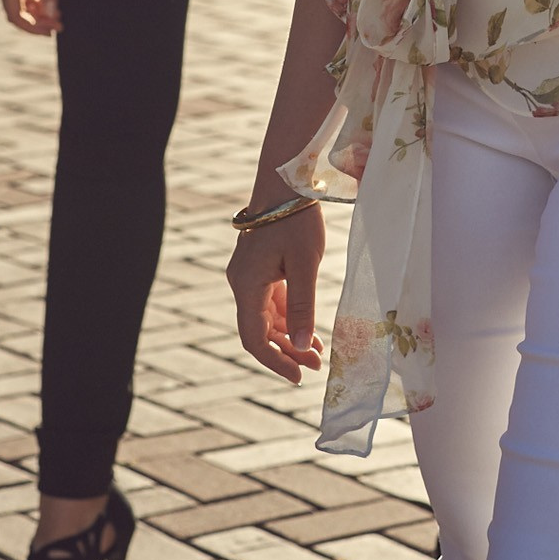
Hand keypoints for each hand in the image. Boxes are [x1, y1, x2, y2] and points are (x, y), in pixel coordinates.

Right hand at [0, 0, 59, 33]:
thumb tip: (52, 14)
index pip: (15, 14)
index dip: (34, 27)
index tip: (54, 29)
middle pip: (14, 10)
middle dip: (36, 21)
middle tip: (59, 25)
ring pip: (16, 2)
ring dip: (35, 11)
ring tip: (57, 15)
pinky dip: (31, 0)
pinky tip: (47, 2)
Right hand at [227, 204, 325, 384]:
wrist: (287, 182)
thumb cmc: (296, 219)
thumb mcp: (305, 263)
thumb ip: (303, 305)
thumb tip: (303, 345)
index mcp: (246, 284)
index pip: (254, 338)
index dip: (274, 361)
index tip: (298, 377)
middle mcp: (242, 283)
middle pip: (260, 331)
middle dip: (286, 351)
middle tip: (315, 366)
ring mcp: (249, 275)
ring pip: (266, 318)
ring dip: (289, 336)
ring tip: (316, 353)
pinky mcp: (261, 268)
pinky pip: (271, 302)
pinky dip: (288, 318)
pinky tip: (308, 329)